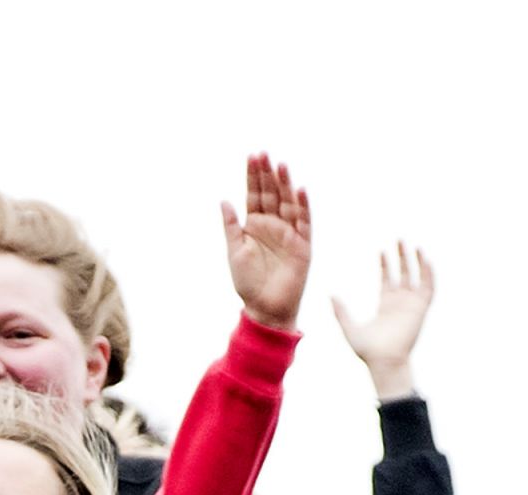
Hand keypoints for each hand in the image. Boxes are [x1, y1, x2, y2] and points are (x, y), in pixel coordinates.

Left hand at [222, 155, 311, 331]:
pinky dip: (302, 207)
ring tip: (280, 165)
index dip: (253, 176)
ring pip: (288, 203)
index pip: (255, 194)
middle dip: (268, 174)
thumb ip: (230, 227)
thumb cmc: (247, 283)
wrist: (265, 309)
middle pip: (271, 194)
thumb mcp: (234, 251)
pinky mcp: (302, 246)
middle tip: (264, 154)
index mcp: (255, 224)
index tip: (252, 156)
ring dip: (285, 184)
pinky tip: (300, 190)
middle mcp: (273, 225)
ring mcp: (289, 234)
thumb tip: (224, 200)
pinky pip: (304, 223)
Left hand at [330, 243, 436, 400]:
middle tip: (400, 240)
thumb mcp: (349, 327)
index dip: (385, 265)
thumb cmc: (367, 351)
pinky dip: (429, 274)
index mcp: (385, 306)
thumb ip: (340, 312)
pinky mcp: (420, 309)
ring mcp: (412, 306)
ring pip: (418, 278)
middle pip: (404, 274)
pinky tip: (426, 260)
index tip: (382, 251)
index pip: (388, 280)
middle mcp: (400, 303)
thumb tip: (331, 295)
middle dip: (402, 257)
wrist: (384, 361)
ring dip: (417, 262)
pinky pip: (428, 288)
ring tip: (414, 245)